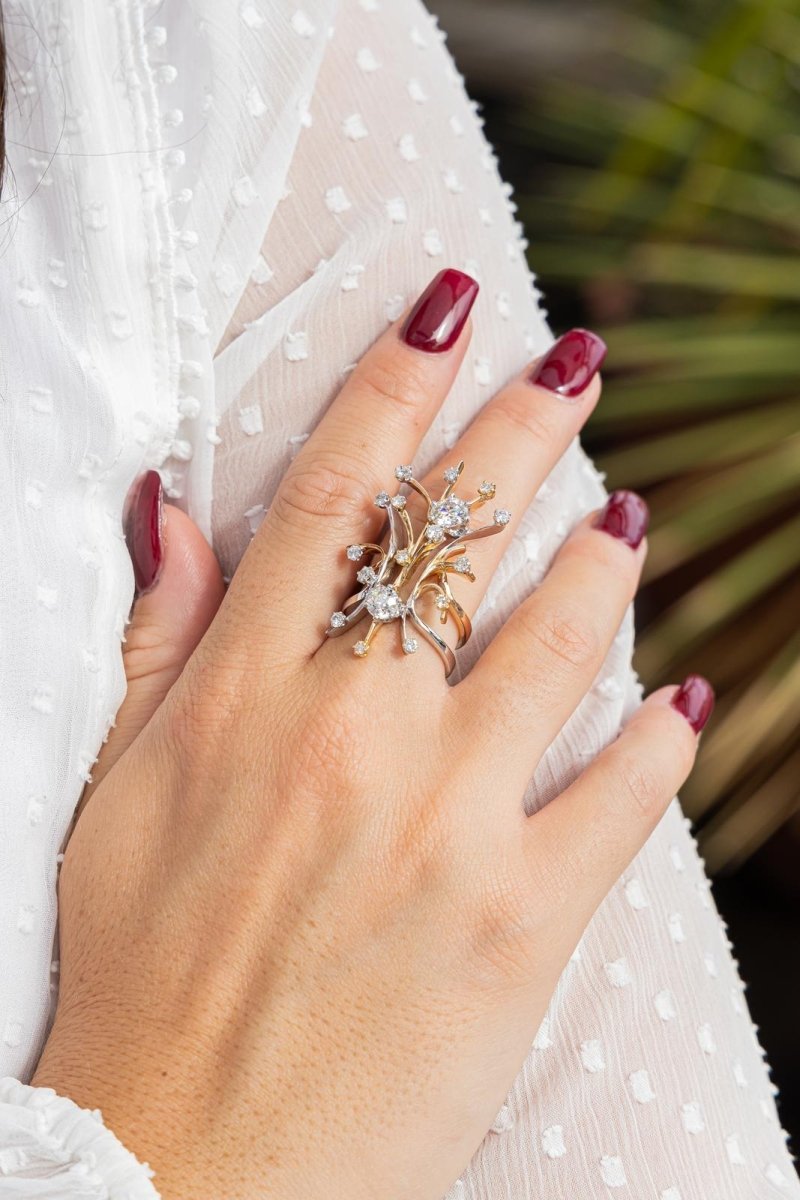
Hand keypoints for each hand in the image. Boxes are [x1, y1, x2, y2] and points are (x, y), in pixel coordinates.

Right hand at [34, 271, 709, 1199]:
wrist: (187, 1165)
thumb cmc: (140, 973)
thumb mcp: (116, 798)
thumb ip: (158, 646)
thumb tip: (169, 512)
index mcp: (244, 700)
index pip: (330, 498)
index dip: (392, 384)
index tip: (443, 308)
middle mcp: (351, 738)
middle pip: (454, 541)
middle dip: (520, 432)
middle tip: (569, 366)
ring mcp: (446, 825)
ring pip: (555, 644)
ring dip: (600, 567)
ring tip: (623, 520)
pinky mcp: (519, 920)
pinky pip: (620, 798)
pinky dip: (659, 740)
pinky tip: (678, 700)